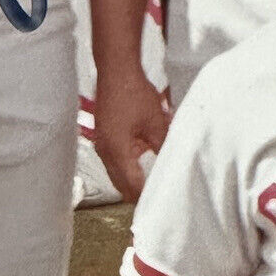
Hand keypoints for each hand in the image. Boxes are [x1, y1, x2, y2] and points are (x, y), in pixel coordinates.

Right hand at [93, 68, 169, 201]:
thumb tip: (172, 166)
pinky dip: (128, 165)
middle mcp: (105, 152)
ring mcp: (102, 144)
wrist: (116, 70)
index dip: (146, 197)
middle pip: (121, 184)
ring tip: (153, 185)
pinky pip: (115, 159)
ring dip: (133, 179)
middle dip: (138, 193)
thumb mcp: (157, 123)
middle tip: (157, 200)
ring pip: (117, 173)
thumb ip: (162, 148)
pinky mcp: (104, 136)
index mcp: (117, 151)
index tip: (160, 204)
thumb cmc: (134, 94)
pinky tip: (144, 161)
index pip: (132, 186)